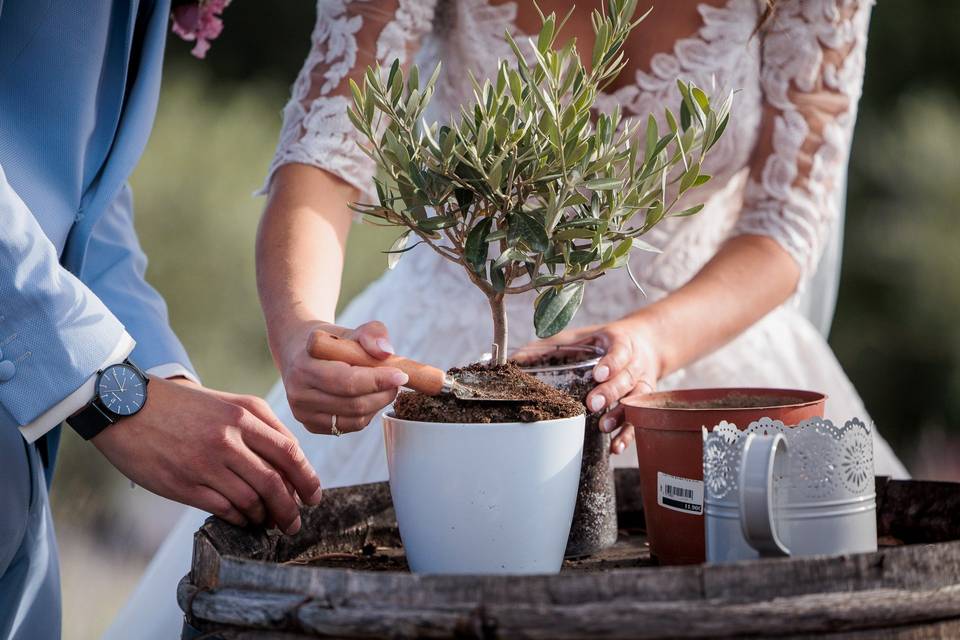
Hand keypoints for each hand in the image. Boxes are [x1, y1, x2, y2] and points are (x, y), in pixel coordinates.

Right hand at [91, 377, 321, 532]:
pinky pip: (224, 509)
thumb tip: (291, 458)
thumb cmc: (181, 406)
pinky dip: (240, 519)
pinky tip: (243, 520)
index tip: (313, 496)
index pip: (289, 452)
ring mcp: (205, 462)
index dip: (306, 478)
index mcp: (244, 414)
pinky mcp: (184, 484)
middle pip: (275, 481)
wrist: (125, 406)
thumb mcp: (227, 402)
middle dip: (291, 508)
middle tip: (295, 522)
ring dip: (264, 517)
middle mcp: (228, 437)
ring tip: (267, 523)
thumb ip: (261, 425)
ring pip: (252, 500)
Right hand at [279, 320, 408, 434]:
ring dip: (378, 405)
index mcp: (304, 365)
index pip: (347, 381)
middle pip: (353, 404)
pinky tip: (369, 398)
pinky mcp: (310, 425)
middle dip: (383, 394)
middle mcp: (298, 393)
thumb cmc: (331, 341)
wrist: (302, 352)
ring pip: (354, 419)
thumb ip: (372, 334)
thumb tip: (386, 352)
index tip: (401, 375)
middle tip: (397, 382)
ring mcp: (302, 412)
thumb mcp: (352, 330)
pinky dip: (367, 414)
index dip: (378, 380)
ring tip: (385, 387)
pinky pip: (349, 426)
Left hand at [527, 316, 660, 454]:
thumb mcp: (582, 337)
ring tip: (603, 427)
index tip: (598, 373)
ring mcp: (642, 384)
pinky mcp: (644, 402)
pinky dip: (628, 434)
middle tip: (592, 404)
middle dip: (610, 392)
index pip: (620, 351)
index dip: (611, 363)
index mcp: (621, 343)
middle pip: (626, 379)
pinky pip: (639, 420)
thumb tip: (515, 361)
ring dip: (621, 416)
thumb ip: (552, 347)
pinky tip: (616, 446)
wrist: (647, 343)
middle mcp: (636, 365)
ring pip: (636, 400)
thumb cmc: (604, 342)